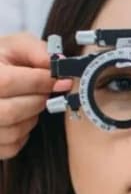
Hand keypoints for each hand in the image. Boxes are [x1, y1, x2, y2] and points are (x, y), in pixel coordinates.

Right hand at [0, 32, 71, 158]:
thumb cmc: (1, 61)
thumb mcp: (15, 46)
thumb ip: (36, 51)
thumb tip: (59, 64)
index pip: (8, 83)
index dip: (40, 83)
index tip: (62, 82)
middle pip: (11, 111)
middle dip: (37, 102)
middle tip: (45, 93)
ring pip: (13, 132)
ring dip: (31, 118)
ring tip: (29, 103)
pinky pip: (12, 147)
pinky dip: (23, 134)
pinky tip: (21, 118)